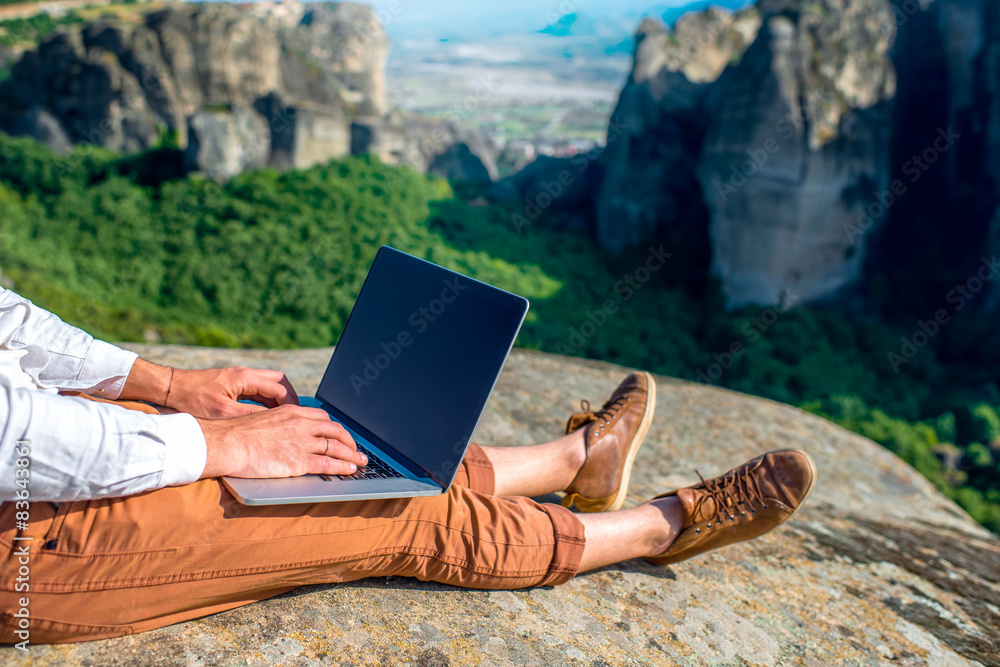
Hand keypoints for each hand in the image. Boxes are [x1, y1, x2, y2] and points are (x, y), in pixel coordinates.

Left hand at [120, 359, 298, 418]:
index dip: (291, 403)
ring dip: (278, 398)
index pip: (279, 388)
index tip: (298, 417)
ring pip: (268, 383)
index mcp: (245, 378)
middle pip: (278, 380)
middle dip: (290, 396)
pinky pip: (257, 388)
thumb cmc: (192, 399)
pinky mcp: (232, 382)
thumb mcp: (223, 413)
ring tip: (285, 415)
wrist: (169, 388)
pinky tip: (267, 413)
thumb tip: (272, 422)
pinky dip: (266, 399)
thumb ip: (250, 416)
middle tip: (296, 413)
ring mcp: (238, 377)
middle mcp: (245, 374)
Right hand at [198, 404, 368, 478]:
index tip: (340, 435)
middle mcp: (302, 424)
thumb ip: (280, 425)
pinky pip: (328, 463)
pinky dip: (343, 466)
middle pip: (335, 430)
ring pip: (336, 447)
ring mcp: (302, 442)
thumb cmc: (237, 434)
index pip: (322, 418)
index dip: (334, 428)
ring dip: (352, 455)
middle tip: (356, 449)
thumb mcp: (264, 420)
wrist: (227, 443)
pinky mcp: (300, 461)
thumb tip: (284, 435)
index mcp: (292, 411)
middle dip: (349, 441)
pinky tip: (350, 469)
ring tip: (360, 461)